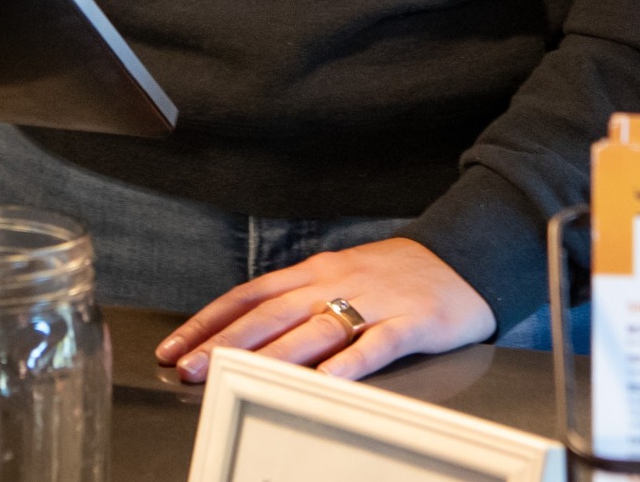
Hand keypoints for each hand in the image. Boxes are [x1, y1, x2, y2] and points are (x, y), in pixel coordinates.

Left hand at [154, 236, 494, 383]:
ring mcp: (374, 300)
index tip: (174, 346)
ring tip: (236, 377)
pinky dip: (350, 362)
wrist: (465, 259)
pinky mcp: (412, 322)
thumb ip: (299, 301)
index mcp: (314, 271)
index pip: (249, 294)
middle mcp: (336, 281)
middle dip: (226, 343)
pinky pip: (377, 343)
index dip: (209, 320)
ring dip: (271, 356)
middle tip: (190, 368)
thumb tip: (245, 332)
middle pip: (272, 313)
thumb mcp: (340, 276)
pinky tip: (327, 381)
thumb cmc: (396, 276)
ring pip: (314, 328)